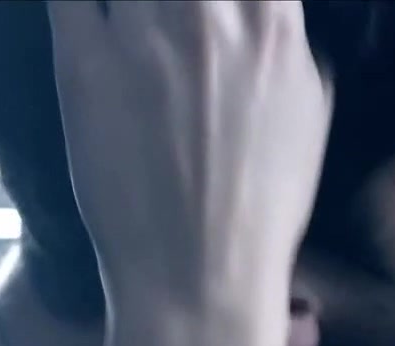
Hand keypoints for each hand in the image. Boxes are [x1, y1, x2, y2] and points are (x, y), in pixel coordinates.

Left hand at [48, 0, 332, 312]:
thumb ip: (296, 43)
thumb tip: (281, 15)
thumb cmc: (266, 200)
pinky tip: (95, 13)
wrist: (200, 270)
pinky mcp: (80, 60)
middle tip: (176, 13)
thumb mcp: (314, 111)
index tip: (221, 2)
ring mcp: (139, 32)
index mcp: (273, 24)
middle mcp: (207, 13)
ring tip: (140, 20)